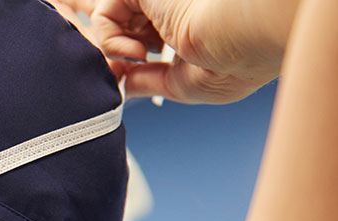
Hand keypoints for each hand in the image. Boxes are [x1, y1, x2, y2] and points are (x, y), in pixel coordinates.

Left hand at [56, 0, 296, 103]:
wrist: (244, 38)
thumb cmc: (231, 66)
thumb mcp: (182, 84)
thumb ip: (148, 81)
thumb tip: (125, 84)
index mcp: (182, 26)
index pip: (140, 36)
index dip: (126, 58)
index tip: (129, 78)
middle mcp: (167, 9)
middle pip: (122, 25)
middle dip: (114, 52)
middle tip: (129, 69)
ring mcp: (156, 0)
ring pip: (109, 19)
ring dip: (113, 49)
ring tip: (139, 60)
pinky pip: (104, 12)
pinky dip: (108, 39)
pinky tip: (135, 54)